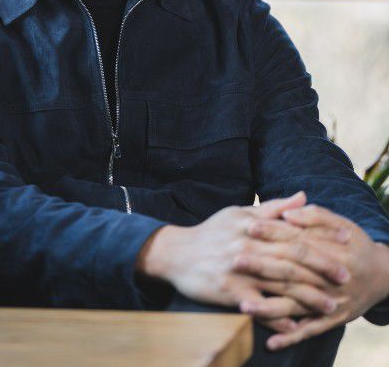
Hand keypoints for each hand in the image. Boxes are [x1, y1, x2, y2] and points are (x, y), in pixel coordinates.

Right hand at [136, 191, 348, 332]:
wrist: (176, 253)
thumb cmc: (211, 232)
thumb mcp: (239, 214)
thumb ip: (273, 208)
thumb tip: (302, 196)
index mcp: (253, 226)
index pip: (294, 230)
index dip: (321, 236)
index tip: (344, 241)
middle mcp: (249, 246)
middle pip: (291, 257)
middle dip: (321, 267)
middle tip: (344, 276)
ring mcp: (239, 270)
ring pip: (279, 283)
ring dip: (307, 296)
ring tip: (329, 305)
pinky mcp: (229, 292)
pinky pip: (258, 307)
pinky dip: (277, 316)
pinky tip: (294, 324)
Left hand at [244, 204, 388, 350]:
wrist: (382, 274)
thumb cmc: (355, 243)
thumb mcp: (340, 223)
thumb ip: (313, 216)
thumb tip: (288, 214)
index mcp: (328, 249)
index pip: (295, 239)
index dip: (272, 232)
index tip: (248, 226)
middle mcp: (327, 277)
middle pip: (290, 272)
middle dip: (261, 267)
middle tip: (234, 261)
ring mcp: (329, 300)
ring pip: (295, 305)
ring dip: (269, 308)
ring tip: (243, 306)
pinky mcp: (332, 319)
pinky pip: (309, 330)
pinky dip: (291, 336)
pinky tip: (271, 342)